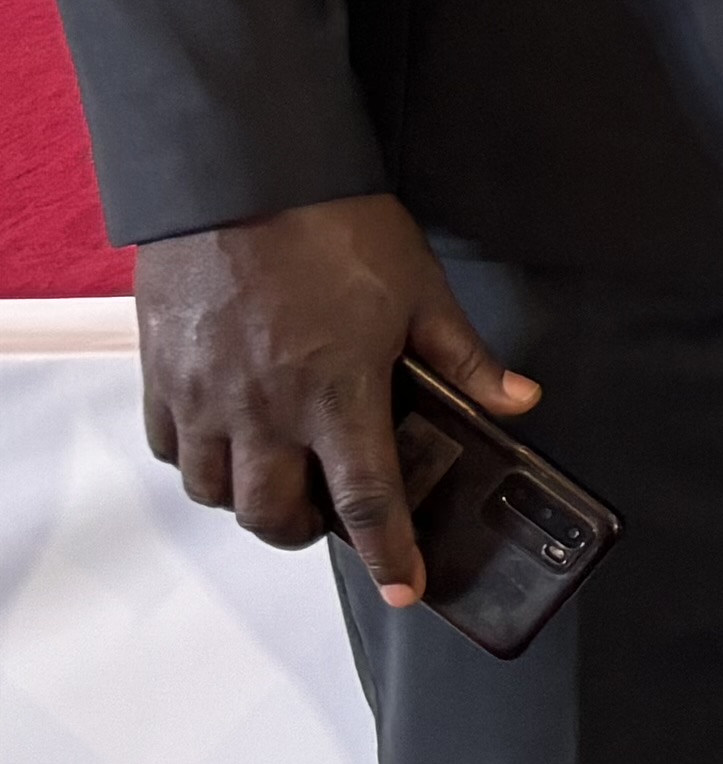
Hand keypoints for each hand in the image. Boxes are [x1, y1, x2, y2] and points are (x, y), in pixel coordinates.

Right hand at [133, 193, 532, 605]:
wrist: (242, 174)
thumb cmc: (334, 226)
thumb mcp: (420, 290)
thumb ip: (465, 358)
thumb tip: (519, 402)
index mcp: (337, 393)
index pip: (368, 501)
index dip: (389, 554)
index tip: (404, 589)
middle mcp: (264, 409)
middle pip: (275, 516)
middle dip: (307, 534)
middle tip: (332, 517)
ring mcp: (204, 396)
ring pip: (214, 492)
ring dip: (250, 502)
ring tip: (282, 480)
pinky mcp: (162, 375)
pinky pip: (168, 448)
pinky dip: (197, 462)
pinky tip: (228, 442)